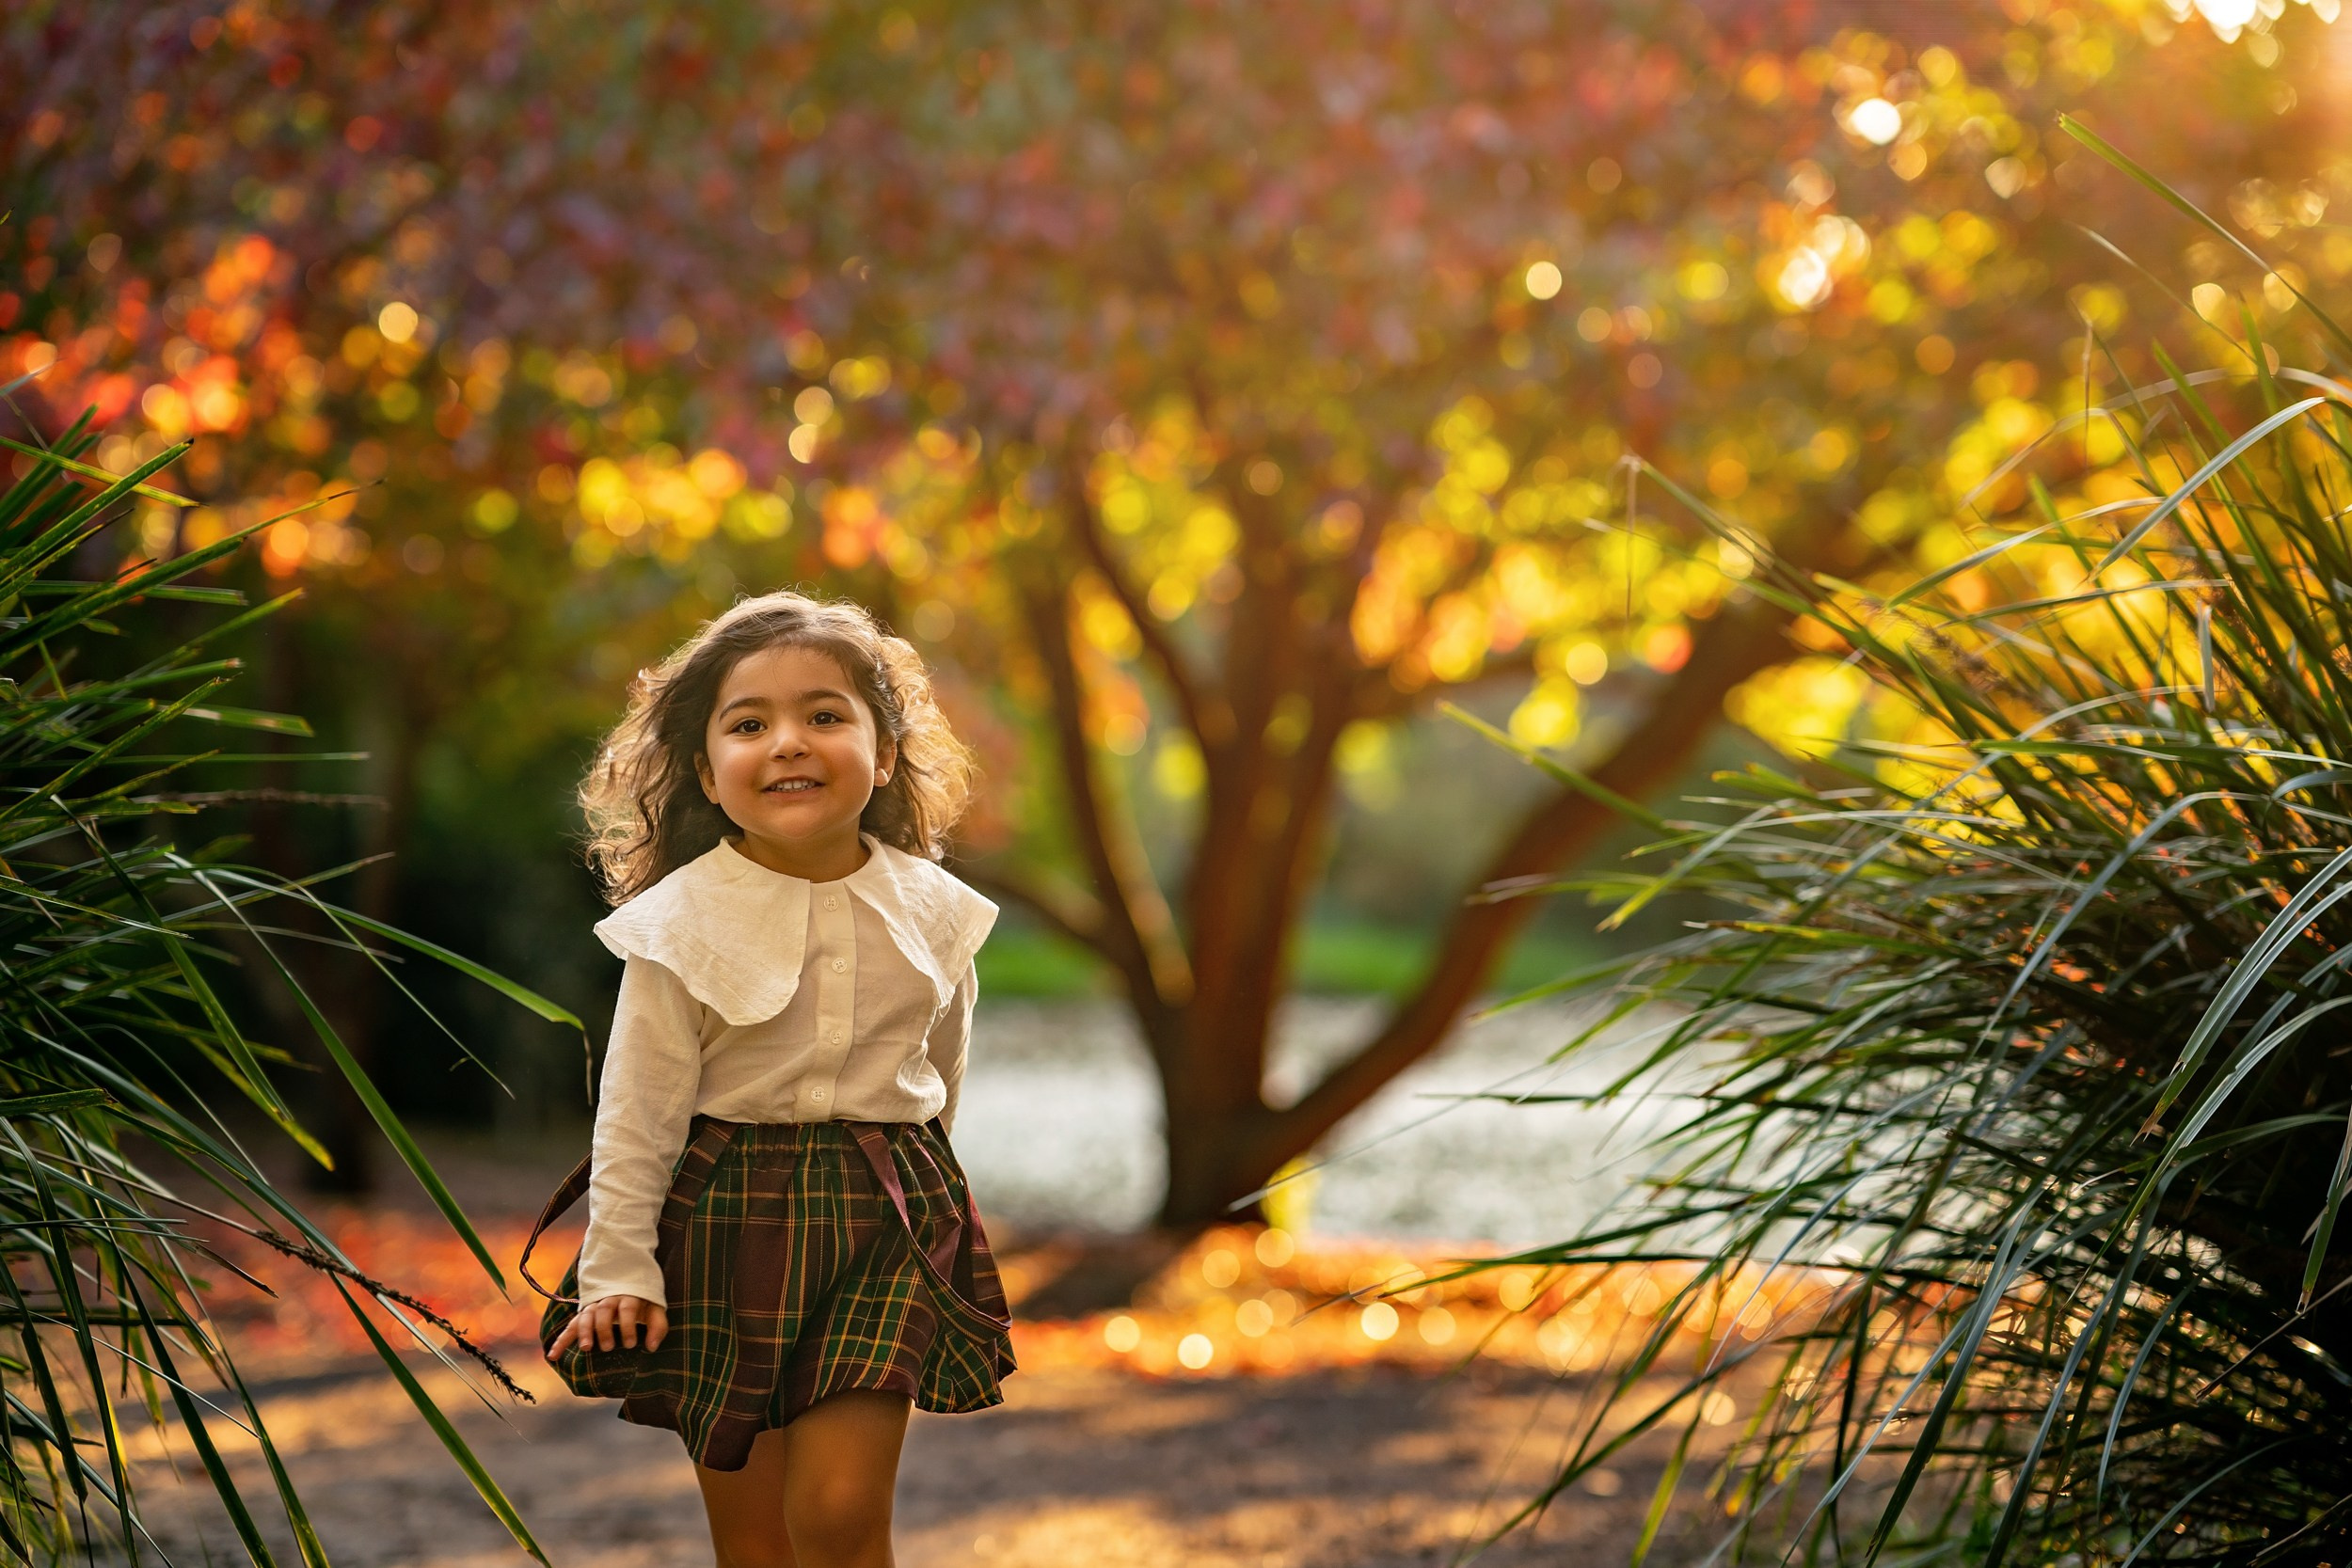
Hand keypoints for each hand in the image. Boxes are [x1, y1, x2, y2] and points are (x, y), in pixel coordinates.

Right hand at [546, 1294, 667, 1358]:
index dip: (628, 1326)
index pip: (627, 1309)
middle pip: (604, 1310)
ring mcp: (594, 1306)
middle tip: (608, 1346)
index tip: (630, 1343)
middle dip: (604, 1328)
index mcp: (629, 1295)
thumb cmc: (643, 1301)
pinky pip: (570, 1326)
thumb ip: (657, 1326)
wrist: (627, 1281)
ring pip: (586, 1316)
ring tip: (586, 1348)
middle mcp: (609, 1299)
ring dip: (584, 1332)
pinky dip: (561, 1340)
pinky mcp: (583, 1314)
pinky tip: (553, 1355)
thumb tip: (652, 1347)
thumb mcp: (655, 1308)